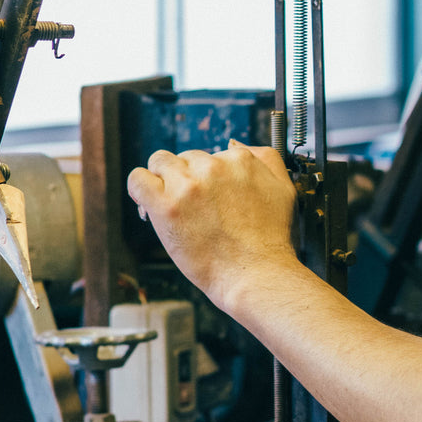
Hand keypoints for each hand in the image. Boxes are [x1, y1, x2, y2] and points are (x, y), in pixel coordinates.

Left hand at [126, 141, 297, 308]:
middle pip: (185, 159)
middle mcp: (213, 167)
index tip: (209, 197)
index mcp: (240, 160)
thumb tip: (236, 145)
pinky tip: (148, 203)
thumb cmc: (270, 241)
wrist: (257, 276)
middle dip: (187, 180)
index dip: (207, 177)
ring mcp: (188, 186)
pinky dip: (140, 188)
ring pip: (159, 162)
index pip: (211, 155)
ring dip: (163, 180)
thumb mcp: (284, 190)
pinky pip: (138, 179)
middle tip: (194, 208)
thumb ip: (266, 159)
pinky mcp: (166, 205)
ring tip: (173, 205)